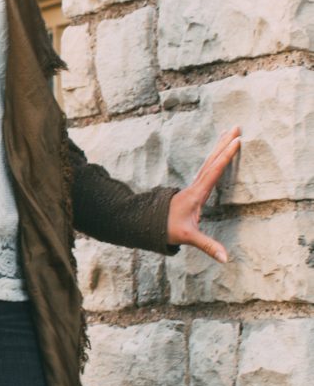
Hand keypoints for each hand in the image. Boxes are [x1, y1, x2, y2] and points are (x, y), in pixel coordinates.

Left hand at [165, 125, 241, 261]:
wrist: (149, 224)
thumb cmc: (168, 229)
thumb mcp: (188, 238)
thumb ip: (208, 246)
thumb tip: (226, 259)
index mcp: (196, 193)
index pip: (214, 171)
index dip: (226, 156)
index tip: (236, 141)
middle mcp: (195, 186)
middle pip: (212, 160)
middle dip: (224, 143)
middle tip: (237, 126)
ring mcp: (194, 186)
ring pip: (209, 161)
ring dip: (220, 146)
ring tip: (230, 131)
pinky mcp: (194, 189)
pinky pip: (207, 168)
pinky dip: (215, 157)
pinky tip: (219, 152)